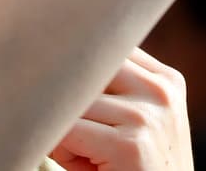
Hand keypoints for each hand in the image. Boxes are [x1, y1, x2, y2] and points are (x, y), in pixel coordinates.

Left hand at [49, 47, 192, 170]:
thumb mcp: (125, 122)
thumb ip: (101, 88)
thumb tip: (41, 62)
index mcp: (165, 80)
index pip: (106, 46)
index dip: (75, 63)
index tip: (49, 66)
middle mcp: (162, 92)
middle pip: (88, 65)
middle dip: (66, 90)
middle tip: (57, 116)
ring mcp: (149, 116)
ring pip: (75, 98)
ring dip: (61, 123)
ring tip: (75, 150)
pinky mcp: (132, 145)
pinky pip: (71, 129)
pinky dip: (60, 144)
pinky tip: (75, 159)